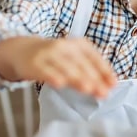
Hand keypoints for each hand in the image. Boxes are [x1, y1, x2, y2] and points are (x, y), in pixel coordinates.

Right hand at [0, 36, 116, 98]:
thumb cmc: (55, 58)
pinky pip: (46, 71)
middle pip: (82, 64)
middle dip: (94, 79)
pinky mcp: (35, 63)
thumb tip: (110, 85)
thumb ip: (90, 71)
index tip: (113, 85)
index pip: (94, 57)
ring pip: (66, 67)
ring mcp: (49, 54)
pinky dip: (53, 76)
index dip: (104, 71)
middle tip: (104, 92)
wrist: (23, 51)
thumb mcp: (74, 59)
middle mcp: (65, 47)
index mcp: (78, 44)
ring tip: (88, 89)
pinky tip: (60, 84)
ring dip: (78, 78)